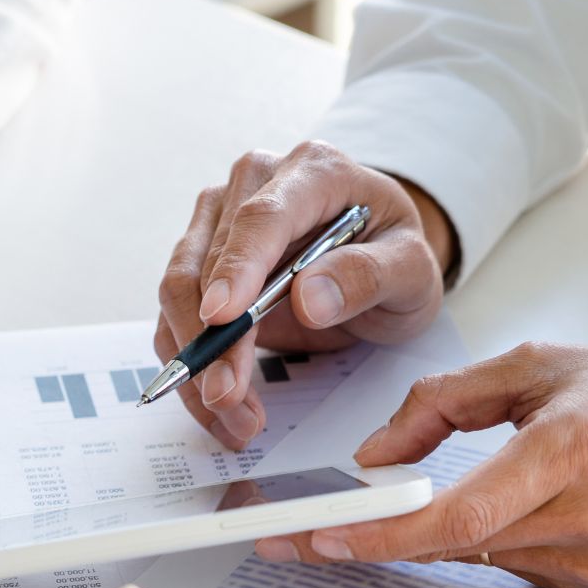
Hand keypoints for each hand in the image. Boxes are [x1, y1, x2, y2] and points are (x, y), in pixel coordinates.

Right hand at [154, 141, 457, 449]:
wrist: (378, 260)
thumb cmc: (393, 255)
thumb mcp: (411, 270)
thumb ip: (368, 276)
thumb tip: (309, 299)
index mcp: (313, 172)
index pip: (262, 217)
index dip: (237, 267)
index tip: (221, 318)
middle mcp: (254, 185)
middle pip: (208, 262)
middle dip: (213, 341)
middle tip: (231, 400)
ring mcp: (219, 220)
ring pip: (179, 291)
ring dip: (196, 362)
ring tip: (233, 415)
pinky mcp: (200, 259)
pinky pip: (176, 316)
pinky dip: (191, 367)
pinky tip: (219, 406)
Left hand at [255, 344, 587, 587]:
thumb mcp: (538, 365)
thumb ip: (444, 404)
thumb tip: (377, 458)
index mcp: (571, 451)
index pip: (456, 515)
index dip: (381, 535)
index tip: (321, 537)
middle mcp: (586, 517)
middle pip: (453, 545)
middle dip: (374, 540)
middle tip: (302, 535)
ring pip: (474, 557)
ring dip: (424, 538)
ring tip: (382, 512)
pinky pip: (507, 566)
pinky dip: (479, 540)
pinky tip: (489, 507)